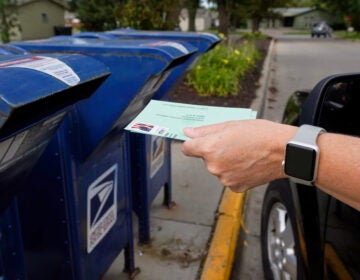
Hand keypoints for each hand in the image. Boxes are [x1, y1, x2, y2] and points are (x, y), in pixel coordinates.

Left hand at [182, 119, 296, 191]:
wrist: (285, 151)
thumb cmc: (262, 135)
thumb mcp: (231, 125)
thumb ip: (206, 131)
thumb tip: (189, 132)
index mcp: (210, 149)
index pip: (187, 148)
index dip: (194, 143)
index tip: (199, 142)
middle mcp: (214, 167)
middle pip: (206, 158)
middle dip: (216, 151)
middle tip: (234, 144)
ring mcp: (225, 179)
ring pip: (218, 168)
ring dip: (226, 162)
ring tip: (244, 153)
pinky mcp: (236, 187)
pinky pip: (229, 178)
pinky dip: (235, 172)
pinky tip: (248, 164)